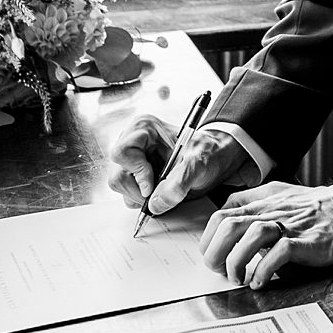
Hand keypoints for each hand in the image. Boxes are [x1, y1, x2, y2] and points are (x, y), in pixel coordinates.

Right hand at [106, 117, 258, 212]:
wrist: (215, 160)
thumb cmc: (208, 154)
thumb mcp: (199, 164)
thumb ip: (179, 183)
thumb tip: (155, 204)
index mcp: (143, 128)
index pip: (122, 154)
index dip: (137, 173)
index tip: (153, 185)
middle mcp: (132, 142)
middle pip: (118, 176)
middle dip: (140, 190)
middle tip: (162, 191)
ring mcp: (131, 159)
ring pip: (120, 188)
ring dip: (142, 196)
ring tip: (165, 188)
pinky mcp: (133, 175)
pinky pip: (128, 195)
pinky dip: (144, 200)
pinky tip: (160, 191)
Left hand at [201, 181, 332, 289]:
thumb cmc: (317, 207)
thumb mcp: (281, 197)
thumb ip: (257, 205)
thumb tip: (232, 224)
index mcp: (263, 201)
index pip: (222, 214)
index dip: (210, 239)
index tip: (212, 257)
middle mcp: (272, 210)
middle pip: (228, 225)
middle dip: (215, 252)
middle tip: (220, 272)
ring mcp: (289, 225)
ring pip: (249, 235)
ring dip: (236, 261)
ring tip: (239, 278)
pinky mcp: (306, 241)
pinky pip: (278, 252)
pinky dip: (264, 270)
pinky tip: (260, 282)